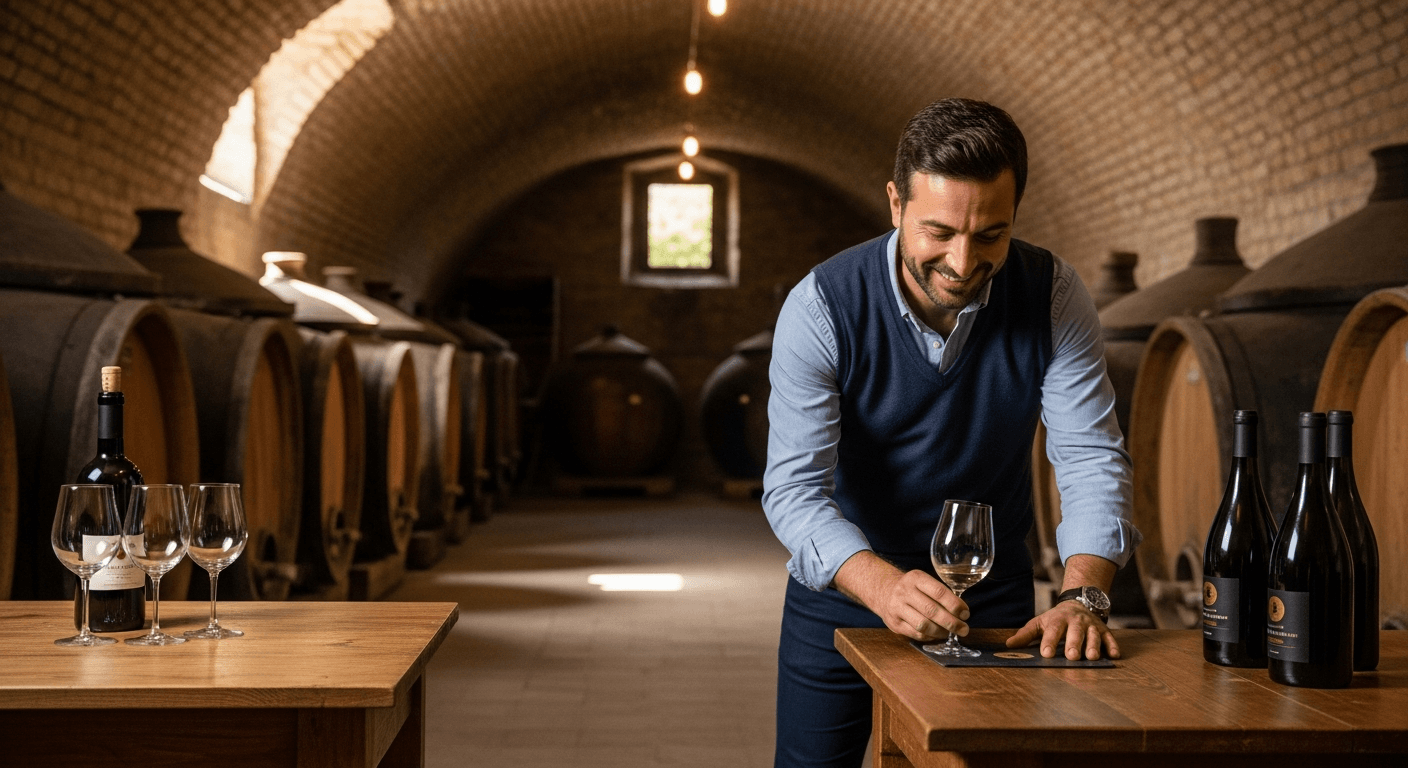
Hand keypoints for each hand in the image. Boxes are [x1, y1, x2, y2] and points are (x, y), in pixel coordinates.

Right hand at [833, 552, 969, 641]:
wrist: (883, 591)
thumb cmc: (912, 588)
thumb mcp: (923, 581)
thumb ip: (940, 592)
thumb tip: (962, 611)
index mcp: (915, 578)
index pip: (939, 592)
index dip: (955, 604)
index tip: (966, 613)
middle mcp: (904, 592)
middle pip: (932, 610)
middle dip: (952, 622)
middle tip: (964, 629)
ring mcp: (897, 608)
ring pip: (923, 625)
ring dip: (941, 631)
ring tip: (951, 633)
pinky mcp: (894, 624)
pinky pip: (916, 634)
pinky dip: (931, 636)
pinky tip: (937, 634)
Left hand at [1005, 599, 1119, 659]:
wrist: (1079, 602)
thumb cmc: (1056, 618)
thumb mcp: (1040, 623)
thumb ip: (1026, 635)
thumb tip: (1008, 645)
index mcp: (1058, 620)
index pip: (1053, 630)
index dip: (1049, 641)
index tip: (1046, 653)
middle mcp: (1075, 621)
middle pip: (1075, 632)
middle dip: (1074, 644)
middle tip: (1071, 656)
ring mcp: (1091, 625)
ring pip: (1093, 635)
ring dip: (1093, 645)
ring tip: (1091, 657)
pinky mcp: (1104, 630)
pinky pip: (1110, 637)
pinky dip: (1112, 646)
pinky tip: (1114, 655)